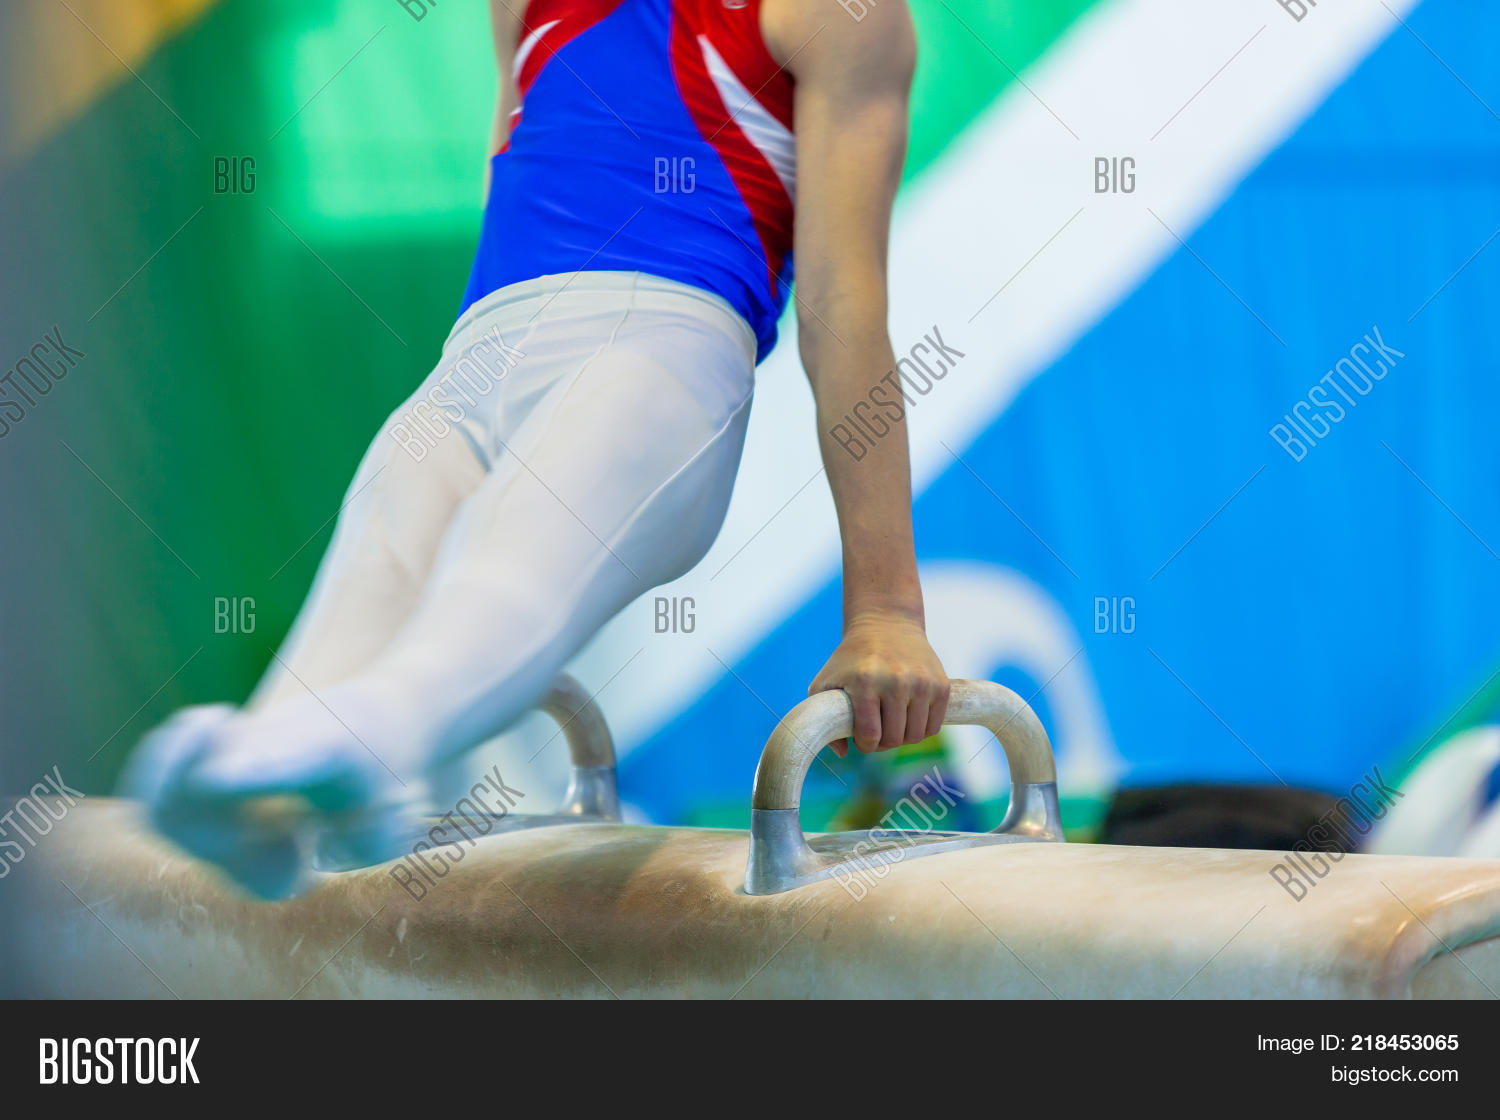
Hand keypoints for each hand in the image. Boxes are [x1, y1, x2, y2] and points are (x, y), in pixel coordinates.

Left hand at [809, 611, 949, 756]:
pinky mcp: (941, 685)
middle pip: (894, 739)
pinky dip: (920, 730)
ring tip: (890, 725)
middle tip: (876, 731)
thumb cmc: (851, 659)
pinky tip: (907, 718)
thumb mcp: (826, 682)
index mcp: (866, 681)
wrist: (886, 625)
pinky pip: (933, 727)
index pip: (870, 735)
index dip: (864, 745)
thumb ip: (821, 718)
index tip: (861, 738)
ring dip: (902, 738)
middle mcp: (897, 681)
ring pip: (915, 736)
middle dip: (882, 743)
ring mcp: (922, 683)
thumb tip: (842, 753)